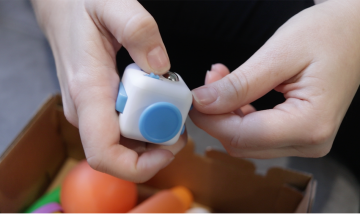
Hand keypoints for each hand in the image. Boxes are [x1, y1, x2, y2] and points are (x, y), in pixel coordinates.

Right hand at [32, 0, 185, 181]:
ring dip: (154, 136)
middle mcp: (86, 111)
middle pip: (124, 154)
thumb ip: (138, 30)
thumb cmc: (80, 7)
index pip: (105, 154)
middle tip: (181, 119)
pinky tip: (157, 104)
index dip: (141, 165)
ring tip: (172, 108)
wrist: (61, 10)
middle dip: (158, 145)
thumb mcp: (112, 5)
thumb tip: (160, 66)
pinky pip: (124, 130)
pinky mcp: (97, 109)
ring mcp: (91, 113)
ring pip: (125, 145)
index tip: (170, 147)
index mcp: (89, 92)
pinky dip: (145, 124)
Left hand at [190, 0, 359, 158]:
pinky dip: (239, 114)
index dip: (210, 120)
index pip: (242, 136)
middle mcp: (309, 141)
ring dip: (226, 113)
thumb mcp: (279, 54)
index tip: (193, 98)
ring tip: (221, 79)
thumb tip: (203, 102)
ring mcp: (305, 140)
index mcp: (309, 124)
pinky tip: (235, 90)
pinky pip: (257, 132)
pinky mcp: (298, 133)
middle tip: (207, 83)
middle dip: (216, 116)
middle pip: (241, 143)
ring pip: (246, 140)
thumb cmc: (328, 34)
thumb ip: (239, 84)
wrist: (355, 33)